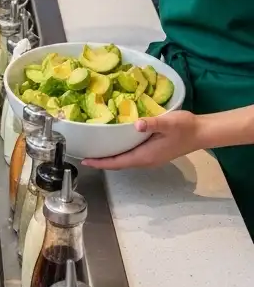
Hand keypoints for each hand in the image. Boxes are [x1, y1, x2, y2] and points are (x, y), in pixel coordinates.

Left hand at [83, 110, 203, 170]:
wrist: (202, 133)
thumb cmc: (185, 127)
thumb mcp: (169, 122)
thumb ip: (152, 123)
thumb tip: (136, 125)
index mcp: (146, 156)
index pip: (118, 162)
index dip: (101, 162)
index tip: (86, 160)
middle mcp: (146, 161)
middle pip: (119, 164)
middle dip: (102, 161)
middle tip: (85, 154)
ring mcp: (151, 158)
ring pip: (125, 161)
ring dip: (110, 158)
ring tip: (95, 150)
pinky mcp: (154, 153)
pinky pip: (132, 156)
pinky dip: (120, 153)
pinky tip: (115, 144)